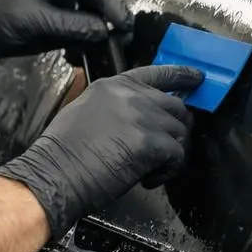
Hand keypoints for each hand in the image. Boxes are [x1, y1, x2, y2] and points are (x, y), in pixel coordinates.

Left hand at [0, 0, 132, 64]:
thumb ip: (68, 25)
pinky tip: (82, 56)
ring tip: (105, 49)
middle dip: (113, 16)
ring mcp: (62, 5)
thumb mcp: (30, 19)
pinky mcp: (58, 23)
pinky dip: (86, 44)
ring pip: (95, 16)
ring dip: (101, 32)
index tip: (123, 24)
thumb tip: (102, 30)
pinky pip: (82, 31)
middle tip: (122, 37)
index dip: (113, 4)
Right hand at [0, 65, 202, 237]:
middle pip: (176, 106)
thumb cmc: (63, 153)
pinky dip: (167, 171)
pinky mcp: (151, 143)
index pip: (157, 73)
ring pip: (179, 133)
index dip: (181, 75)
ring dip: (170, 154)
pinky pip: (177, 156)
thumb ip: (115, 107)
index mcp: (113, 86)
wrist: (55, 173)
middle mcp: (132, 96)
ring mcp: (143, 117)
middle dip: (176, 129)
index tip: (197, 78)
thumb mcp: (84, 112)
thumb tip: (135, 120)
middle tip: (167, 148)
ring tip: (149, 169)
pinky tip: (148, 178)